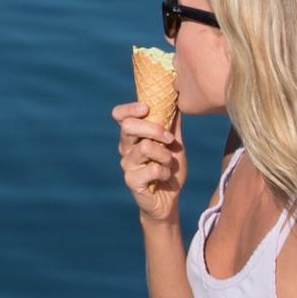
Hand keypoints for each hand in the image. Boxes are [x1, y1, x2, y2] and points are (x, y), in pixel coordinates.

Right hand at [114, 101, 185, 223]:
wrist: (169, 199)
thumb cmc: (170, 169)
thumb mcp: (175, 143)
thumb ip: (173, 123)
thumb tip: (177, 98)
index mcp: (133, 136)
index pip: (119, 115)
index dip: (130, 108)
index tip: (147, 108)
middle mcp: (126, 147)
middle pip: (128, 126)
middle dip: (153, 128)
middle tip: (169, 139)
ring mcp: (127, 164)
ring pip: (145, 147)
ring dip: (165, 156)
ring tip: (168, 164)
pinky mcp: (132, 181)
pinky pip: (152, 169)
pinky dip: (165, 172)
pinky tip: (165, 177)